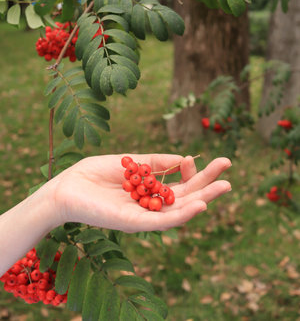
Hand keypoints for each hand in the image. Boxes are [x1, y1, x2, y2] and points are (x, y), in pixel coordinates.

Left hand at [52, 154, 231, 232]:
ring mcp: (144, 216)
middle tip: (229, 167)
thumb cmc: (96, 174)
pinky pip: (161, 222)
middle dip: (208, 183)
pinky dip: (182, 214)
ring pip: (179, 211)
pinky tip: (199, 204)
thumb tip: (187, 160)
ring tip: (224, 186)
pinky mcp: (133, 224)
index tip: (201, 158)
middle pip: (186, 196)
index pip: (182, 184)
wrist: (66, 187)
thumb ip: (158, 162)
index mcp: (151, 192)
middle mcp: (151, 206)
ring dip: (203, 199)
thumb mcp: (132, 163)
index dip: (197, 172)